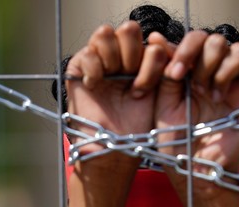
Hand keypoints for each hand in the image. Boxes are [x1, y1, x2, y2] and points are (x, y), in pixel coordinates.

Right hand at [65, 21, 168, 160]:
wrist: (116, 145)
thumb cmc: (137, 123)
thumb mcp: (157, 90)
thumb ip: (160, 62)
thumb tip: (158, 39)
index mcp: (143, 58)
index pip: (151, 39)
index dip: (151, 62)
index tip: (145, 88)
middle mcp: (121, 55)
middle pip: (129, 29)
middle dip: (132, 55)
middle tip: (129, 81)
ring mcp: (100, 59)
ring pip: (106, 33)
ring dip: (112, 60)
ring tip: (111, 82)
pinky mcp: (78, 67)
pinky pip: (87, 53)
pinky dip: (93, 71)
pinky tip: (95, 86)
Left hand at [150, 31, 238, 194]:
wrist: (198, 169)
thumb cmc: (177, 142)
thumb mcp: (163, 105)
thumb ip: (164, 74)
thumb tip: (156, 40)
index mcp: (189, 72)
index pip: (193, 41)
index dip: (184, 49)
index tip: (176, 73)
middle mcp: (211, 73)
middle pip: (215, 40)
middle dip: (204, 59)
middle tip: (197, 88)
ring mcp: (233, 82)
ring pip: (237, 48)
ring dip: (223, 67)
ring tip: (214, 95)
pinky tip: (238, 87)